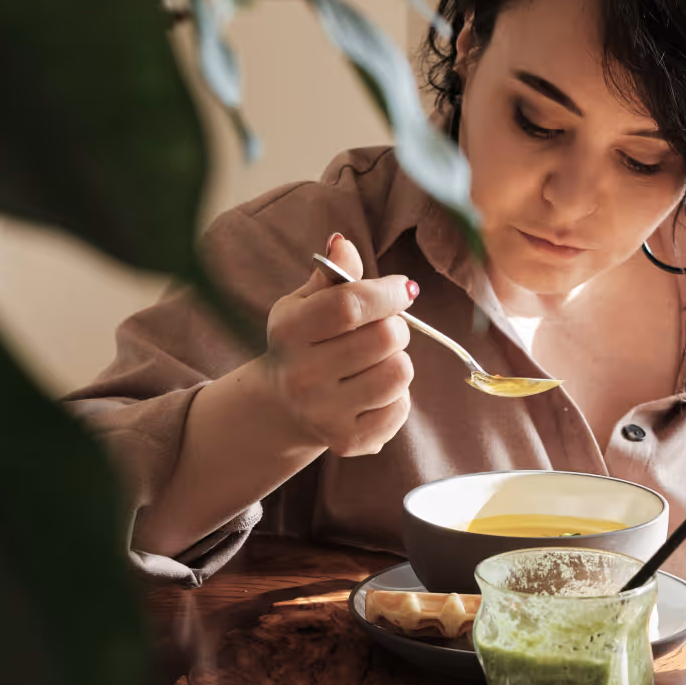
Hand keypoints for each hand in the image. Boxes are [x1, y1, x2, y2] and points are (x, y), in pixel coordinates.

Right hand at [263, 233, 417, 456]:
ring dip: (397, 360)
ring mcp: (323, 413)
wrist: (282, 406)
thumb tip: (343, 242)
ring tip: (377, 360)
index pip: (350, 305)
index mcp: (288, 331)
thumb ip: (332, 275)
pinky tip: (373, 390)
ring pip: (399, 373)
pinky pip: (401, 408)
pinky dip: (397, 395)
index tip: (403, 289)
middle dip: (396, 326)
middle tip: (384, 329)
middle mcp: (301, 376)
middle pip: (384, 338)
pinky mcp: (347, 442)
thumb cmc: (304, 342)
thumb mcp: (306, 303)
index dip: (388, 292)